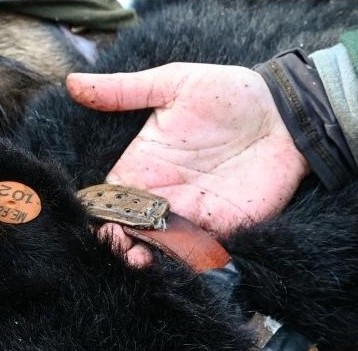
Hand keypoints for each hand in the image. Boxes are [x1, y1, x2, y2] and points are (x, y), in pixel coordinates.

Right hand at [67, 63, 308, 239]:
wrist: (286, 114)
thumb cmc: (229, 94)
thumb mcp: (173, 84)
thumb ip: (123, 90)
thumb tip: (72, 82)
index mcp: (140, 166)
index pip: (107, 198)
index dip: (96, 212)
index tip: (95, 218)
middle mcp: (159, 195)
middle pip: (125, 229)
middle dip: (115, 240)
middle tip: (116, 240)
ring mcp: (189, 215)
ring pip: (155, 246)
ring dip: (141, 257)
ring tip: (137, 257)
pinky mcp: (220, 228)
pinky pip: (194, 253)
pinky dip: (180, 262)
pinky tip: (170, 261)